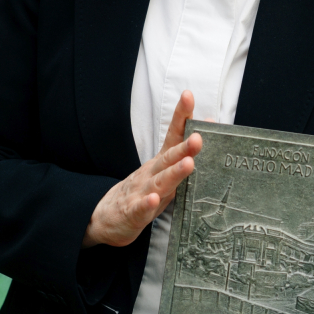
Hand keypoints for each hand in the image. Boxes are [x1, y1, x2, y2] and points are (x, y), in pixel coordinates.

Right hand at [83, 91, 201, 248]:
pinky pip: (140, 208)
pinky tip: (153, 199)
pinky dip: (146, 204)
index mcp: (160, 163)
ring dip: (173, 172)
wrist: (107, 217)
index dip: (181, 117)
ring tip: (188, 164)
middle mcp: (150, 173)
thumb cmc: (142, 191)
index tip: (188, 96)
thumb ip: (182, 150)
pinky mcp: (132, 213)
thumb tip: (206, 125)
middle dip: (184, 146)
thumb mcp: (163, 170)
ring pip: (159, 182)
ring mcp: (140, 192)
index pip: (172, 136)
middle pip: (169, 158)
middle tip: (199, 137)